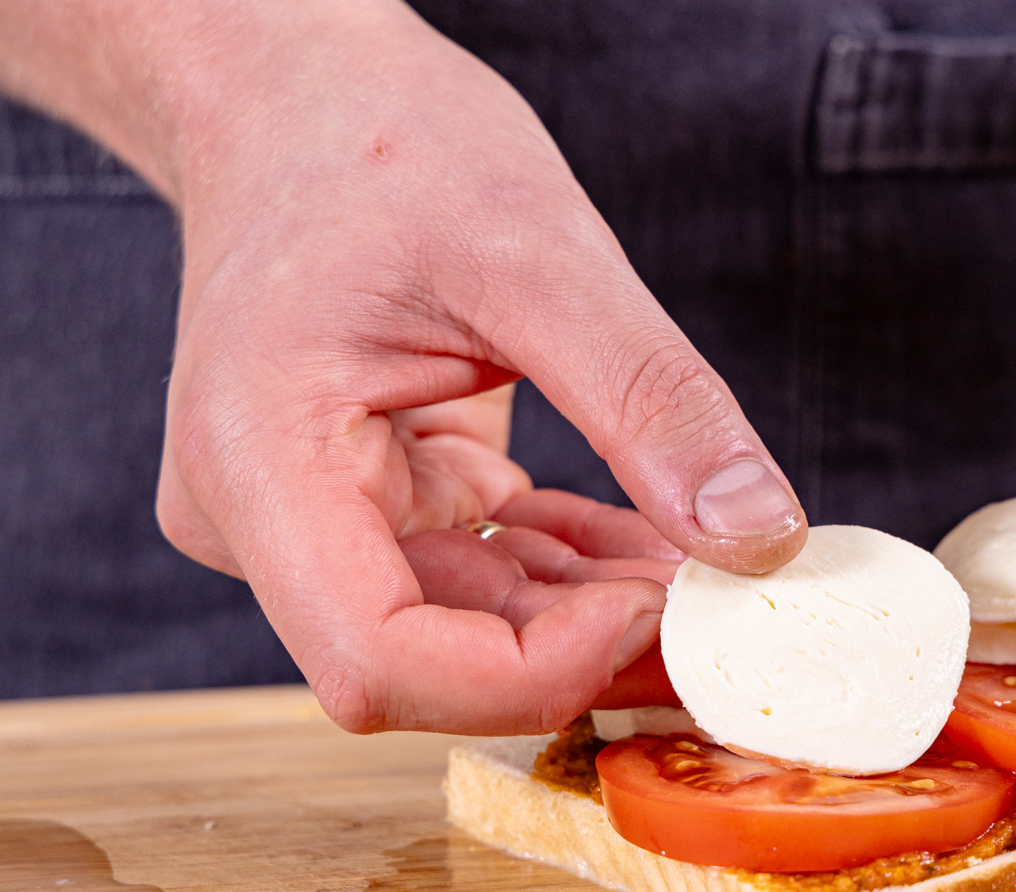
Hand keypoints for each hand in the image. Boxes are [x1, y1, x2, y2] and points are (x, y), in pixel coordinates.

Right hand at [0, 0, 809, 732]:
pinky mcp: (370, 504)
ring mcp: (312, 520)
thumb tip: (757, 534)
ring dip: (599, 611)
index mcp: (258, 460)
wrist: (297, 96)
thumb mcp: (538, 252)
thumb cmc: (376, 140)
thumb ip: (651, 402)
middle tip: (728, 616)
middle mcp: (262, 518)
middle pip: (437, 661)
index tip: (659, 612)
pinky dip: (575, 572)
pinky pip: (484, 576)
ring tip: (709, 566)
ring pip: (473, 629)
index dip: (528, 672)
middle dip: (591, 649)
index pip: (380, 659)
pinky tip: (655, 542)